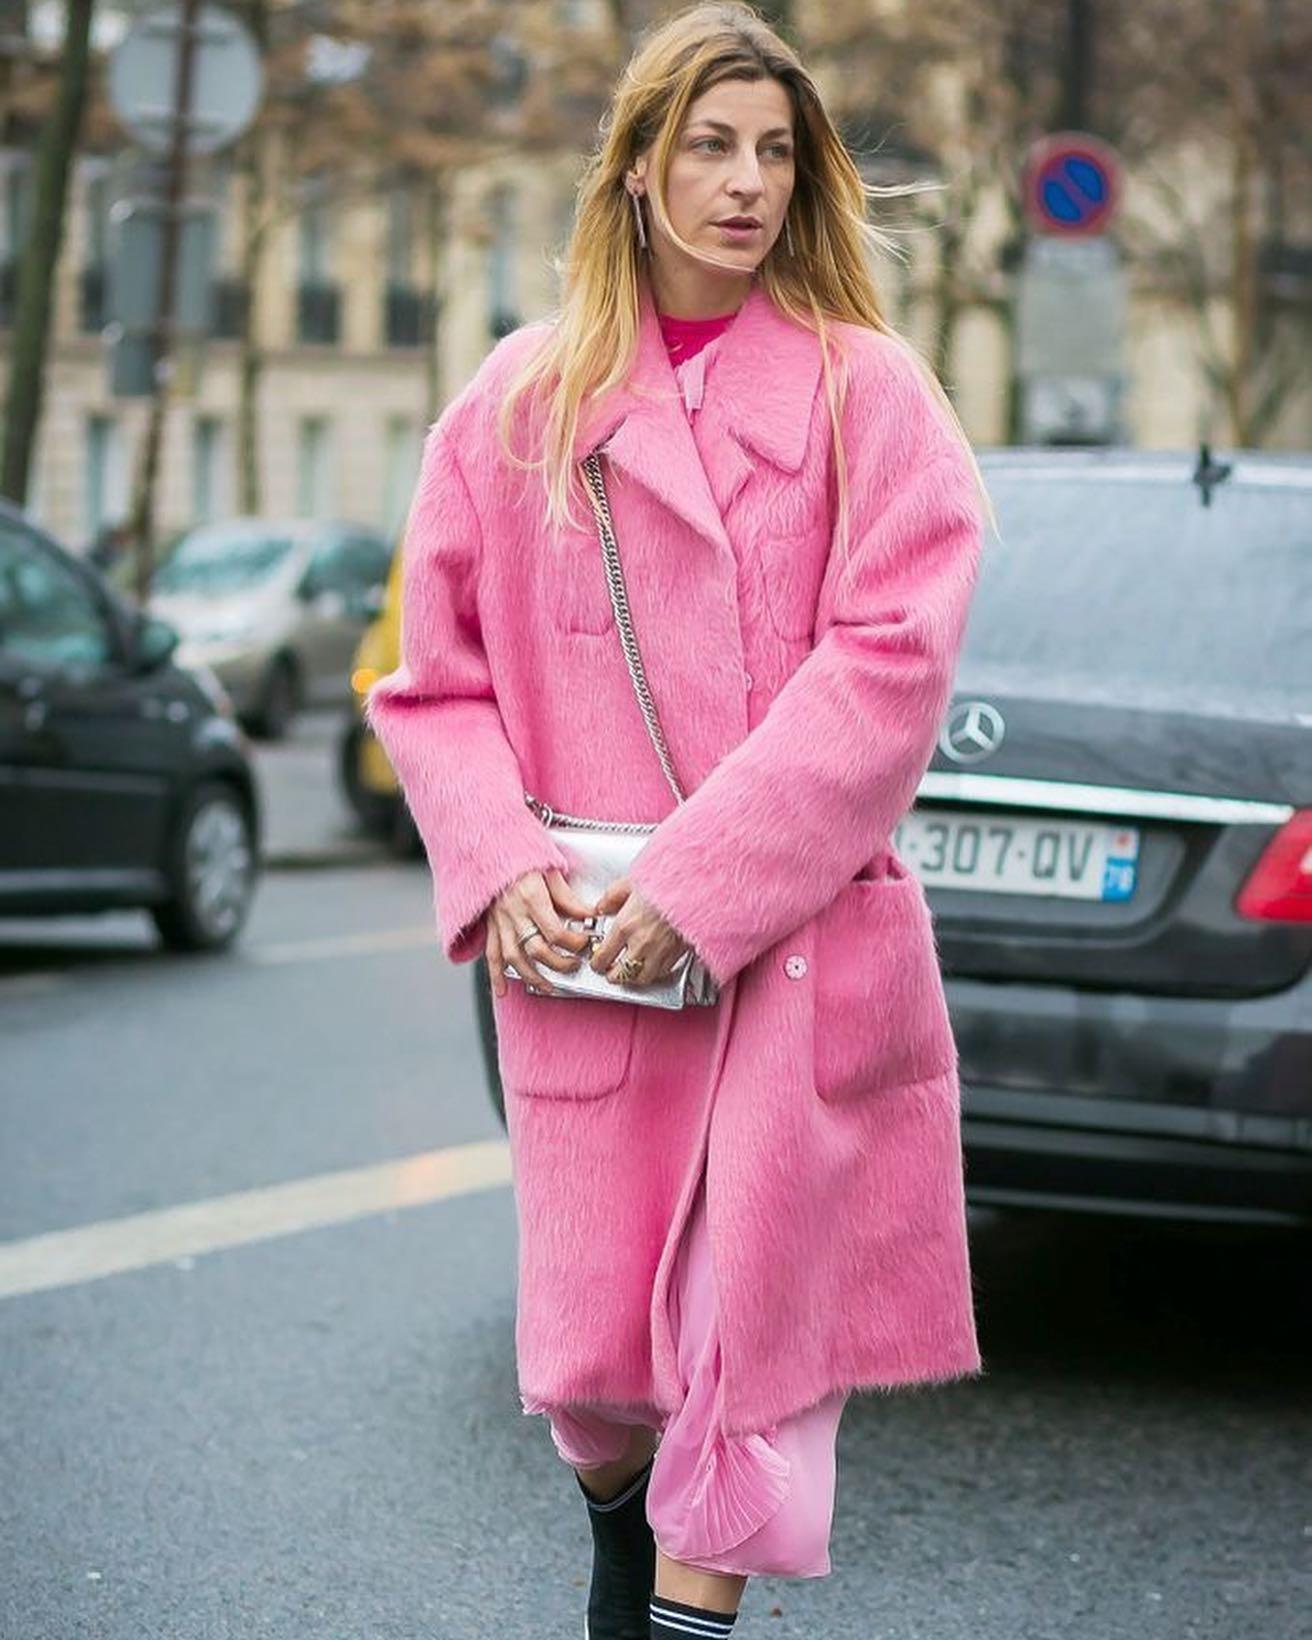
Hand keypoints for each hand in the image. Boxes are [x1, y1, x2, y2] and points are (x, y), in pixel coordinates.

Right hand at [485, 867, 595, 997]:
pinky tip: (501, 990)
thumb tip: (588, 915)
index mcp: (531, 898)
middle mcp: (514, 913)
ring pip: (514, 958)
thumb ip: (568, 897)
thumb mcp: (551, 871)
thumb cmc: (522, 857)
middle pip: (536, 950)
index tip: (585, 942)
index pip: (555, 932)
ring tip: (548, 987)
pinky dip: (495, 975)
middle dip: (558, 963)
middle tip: (574, 965)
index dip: (574, 943)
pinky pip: (490, 954)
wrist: (490, 849)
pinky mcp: (490, 926)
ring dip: (532, 977)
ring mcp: (499, 922)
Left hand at [588, 876, 690, 987]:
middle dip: (613, 975)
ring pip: (642, 978)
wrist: (697, 885)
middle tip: (611, 971)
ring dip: (633, 978)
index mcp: (625, 925)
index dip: (597, 963)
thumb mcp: (631, 882)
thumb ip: (612, 897)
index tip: (597, 962)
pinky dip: (655, 973)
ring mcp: (660, 951)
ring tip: (630, 973)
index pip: (603, 957)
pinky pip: (662, 972)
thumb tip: (602, 907)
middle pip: (620, 974)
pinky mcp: (678, 953)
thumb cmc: (667, 881)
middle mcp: (641, 943)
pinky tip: (652, 965)